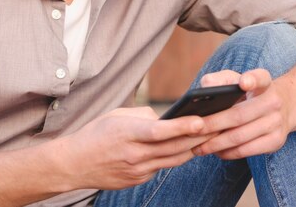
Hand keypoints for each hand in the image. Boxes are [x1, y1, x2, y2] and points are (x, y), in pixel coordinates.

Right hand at [58, 106, 211, 190]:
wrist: (74, 164)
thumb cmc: (95, 133)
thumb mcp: (116, 115)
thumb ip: (143, 115)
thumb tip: (166, 119)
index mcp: (127, 133)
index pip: (160, 131)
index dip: (183, 127)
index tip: (202, 120)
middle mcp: (134, 154)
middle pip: (174, 147)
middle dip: (199, 136)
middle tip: (220, 124)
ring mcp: (137, 170)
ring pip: (174, 159)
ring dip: (194, 147)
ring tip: (213, 134)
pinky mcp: (139, 180)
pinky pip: (163, 167)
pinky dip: (177, 157)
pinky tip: (190, 147)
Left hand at [192, 69, 290, 158]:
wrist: (283, 107)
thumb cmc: (248, 93)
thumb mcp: (235, 79)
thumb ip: (218, 80)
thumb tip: (204, 91)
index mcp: (264, 82)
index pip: (260, 78)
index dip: (252, 80)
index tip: (243, 82)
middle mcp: (273, 101)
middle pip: (239, 115)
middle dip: (212, 124)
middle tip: (192, 129)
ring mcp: (277, 123)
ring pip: (240, 137)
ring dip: (216, 143)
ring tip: (197, 146)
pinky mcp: (276, 141)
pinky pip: (246, 151)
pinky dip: (227, 153)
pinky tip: (214, 151)